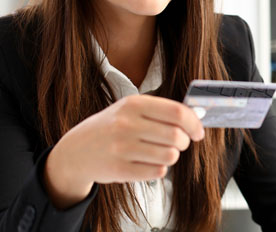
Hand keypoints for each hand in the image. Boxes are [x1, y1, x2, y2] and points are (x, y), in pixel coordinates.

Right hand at [43, 94, 203, 208]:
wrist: (76, 150)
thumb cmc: (113, 127)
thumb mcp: (131, 109)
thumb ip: (162, 111)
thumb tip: (197, 118)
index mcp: (134, 104)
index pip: (177, 112)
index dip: (194, 123)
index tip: (198, 132)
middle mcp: (127, 124)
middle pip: (176, 136)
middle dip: (184, 142)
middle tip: (179, 143)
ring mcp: (121, 148)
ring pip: (170, 155)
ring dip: (172, 156)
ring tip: (161, 152)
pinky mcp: (119, 170)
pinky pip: (157, 171)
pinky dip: (159, 169)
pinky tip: (148, 163)